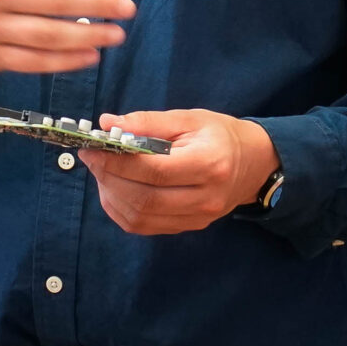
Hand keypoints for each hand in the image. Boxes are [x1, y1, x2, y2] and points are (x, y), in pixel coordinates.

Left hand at [85, 109, 277, 235]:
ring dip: (111, 195)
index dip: (117, 161)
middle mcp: (205, 198)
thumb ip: (148, 121)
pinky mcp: (188, 227)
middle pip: (144, 199)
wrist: (255, 164)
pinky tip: (115, 189)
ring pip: (140, 218)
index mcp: (209, 164)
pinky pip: (145, 227)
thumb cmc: (221, 135)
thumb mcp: (189, 118)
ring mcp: (198, 218)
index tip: (93, 148)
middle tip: (92, 158)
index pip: (153, 170)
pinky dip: (122, 210)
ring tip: (103, 172)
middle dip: (108, 178)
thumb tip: (107, 124)